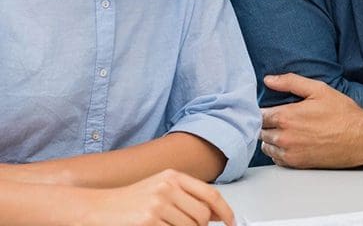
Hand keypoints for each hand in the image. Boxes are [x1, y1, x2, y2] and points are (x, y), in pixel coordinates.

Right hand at [80, 169, 234, 225]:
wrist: (95, 209)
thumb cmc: (127, 203)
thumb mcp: (159, 190)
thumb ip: (186, 197)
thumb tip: (213, 213)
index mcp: (172, 176)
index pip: (210, 194)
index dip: (225, 210)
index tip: (231, 221)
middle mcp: (167, 187)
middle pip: (202, 215)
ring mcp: (157, 204)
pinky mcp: (148, 221)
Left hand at [260, 73, 362, 167]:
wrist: (359, 137)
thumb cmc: (342, 113)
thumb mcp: (318, 89)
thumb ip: (290, 82)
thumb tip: (268, 80)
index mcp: (287, 116)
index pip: (259, 114)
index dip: (264, 110)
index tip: (272, 108)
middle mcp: (284, 136)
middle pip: (261, 130)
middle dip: (267, 123)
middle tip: (280, 118)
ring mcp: (290, 152)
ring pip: (266, 145)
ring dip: (271, 137)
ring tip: (285, 130)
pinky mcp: (297, 164)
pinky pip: (276, 158)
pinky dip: (278, 151)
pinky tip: (290, 142)